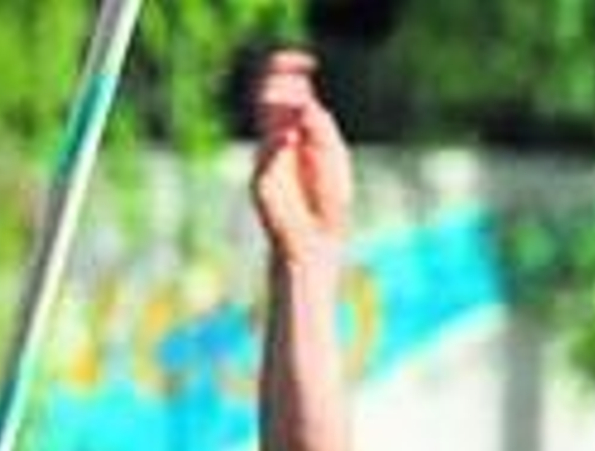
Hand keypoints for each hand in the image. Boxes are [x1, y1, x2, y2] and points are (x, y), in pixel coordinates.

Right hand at [250, 49, 352, 263]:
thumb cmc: (327, 205)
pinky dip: (276, 143)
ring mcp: (267, 160)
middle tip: (298, 84)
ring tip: (297, 106)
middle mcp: (278, 140)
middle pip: (269, 97)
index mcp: (297, 130)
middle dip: (282, 84)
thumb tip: (306, 104)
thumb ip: (322, 131)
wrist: (316, 244)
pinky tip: (289, 137)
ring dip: (278, 108)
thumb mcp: (333, 160)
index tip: (306, 61)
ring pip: (263, 121)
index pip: (287, 89)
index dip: (291, 69)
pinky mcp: (262, 183)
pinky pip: (265, 155)